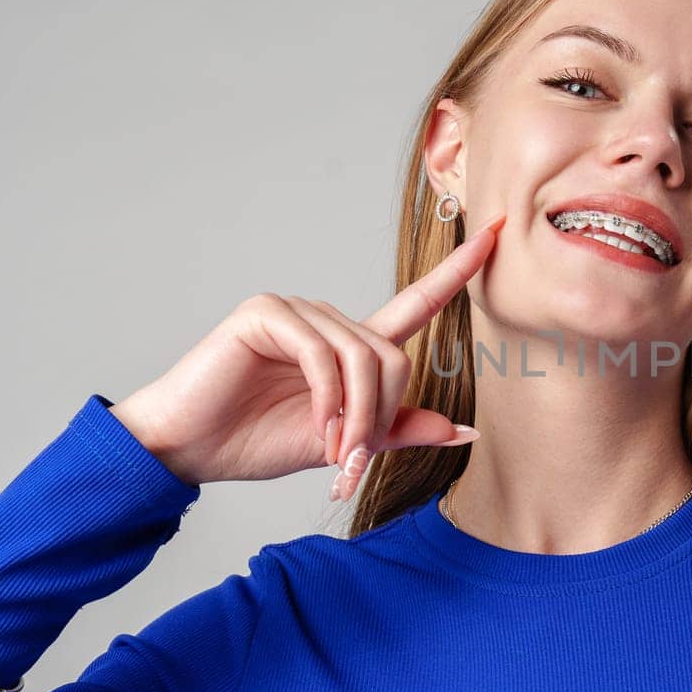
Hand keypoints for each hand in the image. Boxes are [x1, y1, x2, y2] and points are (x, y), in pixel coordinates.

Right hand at [110, 212, 505, 495]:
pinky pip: (324, 353)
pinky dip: (329, 397)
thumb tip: (465, 432)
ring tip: (331, 448)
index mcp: (351, 346)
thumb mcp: (345, 443)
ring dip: (356, 415)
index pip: (417, 302)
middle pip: (394, 356)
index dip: (458, 271)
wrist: (192, 449)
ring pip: (365, 357)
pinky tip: (314, 425)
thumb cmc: (257, 441)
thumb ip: (398, 430)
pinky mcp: (267, 313)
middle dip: (380, 416)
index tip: (500, 233)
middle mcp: (329, 320)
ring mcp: (297, 310)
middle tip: (351, 458)